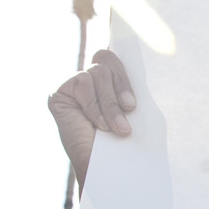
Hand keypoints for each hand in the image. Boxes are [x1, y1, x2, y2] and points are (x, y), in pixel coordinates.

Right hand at [48, 49, 135, 184]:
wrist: (105, 172)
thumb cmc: (124, 146)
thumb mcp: (135, 113)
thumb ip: (133, 89)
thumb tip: (149, 60)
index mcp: (111, 80)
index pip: (117, 52)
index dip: (125, 40)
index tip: (132, 36)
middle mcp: (91, 79)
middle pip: (107, 57)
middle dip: (122, 84)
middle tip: (131, 109)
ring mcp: (74, 85)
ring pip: (98, 72)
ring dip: (110, 103)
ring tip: (116, 128)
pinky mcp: (59, 93)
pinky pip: (82, 83)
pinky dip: (94, 106)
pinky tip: (97, 125)